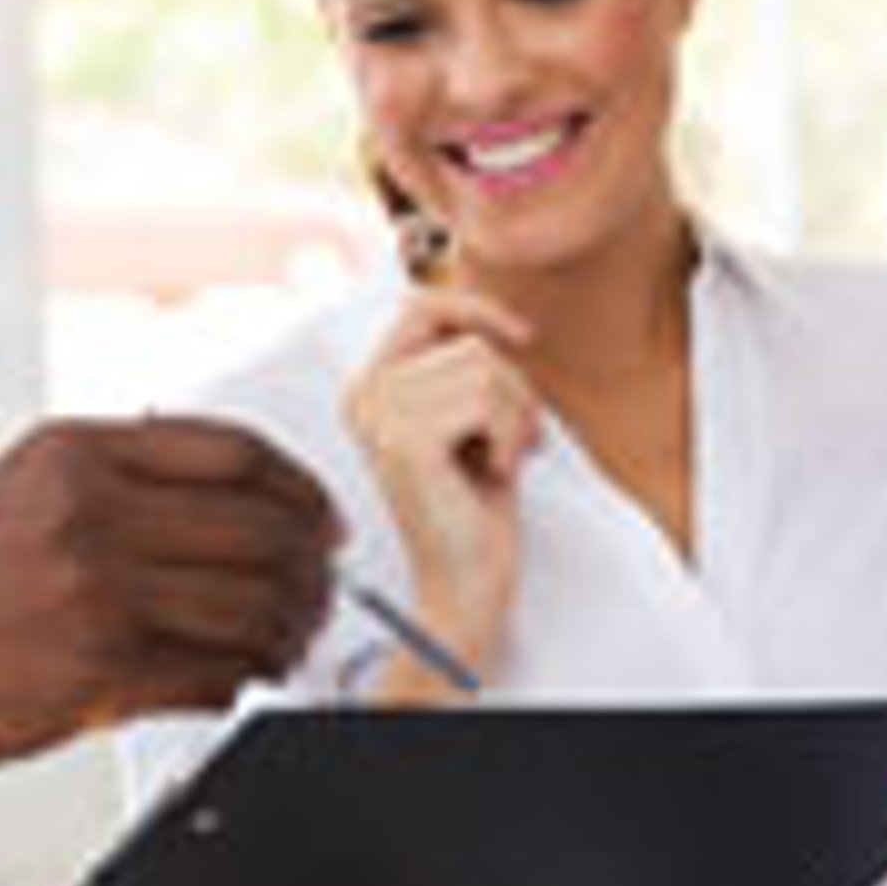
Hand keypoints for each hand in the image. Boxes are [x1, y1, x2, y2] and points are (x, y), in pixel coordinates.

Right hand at [0, 417, 338, 817]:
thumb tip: (238, 496)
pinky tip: (239, 682)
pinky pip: (215, 676)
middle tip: (322, 594)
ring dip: (288, 634)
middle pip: (261, 530)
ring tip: (287, 646)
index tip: (324, 521)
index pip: (235, 451)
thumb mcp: (23, 488)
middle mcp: (91, 512)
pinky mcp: (102, 672)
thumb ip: (120, 477)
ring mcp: (98, 592)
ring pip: (251, 607)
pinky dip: (242, 682)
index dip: (301, 489)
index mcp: (77, 454)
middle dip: (311, 571)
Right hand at [342, 286, 541, 684]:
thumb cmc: (475, 503)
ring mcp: (380, 417)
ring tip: (499, 459)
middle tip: (509, 443)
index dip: (477, 309)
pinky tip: (493, 471)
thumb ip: (467, 365)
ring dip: (515, 417)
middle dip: (512, 390)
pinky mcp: (406, 440)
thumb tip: (494, 318)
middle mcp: (364, 397)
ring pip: (485, 369)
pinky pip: (487, 401)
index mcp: (371, 387)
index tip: (522, 335)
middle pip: (468, 342)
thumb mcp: (474, 418)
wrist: (466, 580)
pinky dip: (511, 436)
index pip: (422, 306)